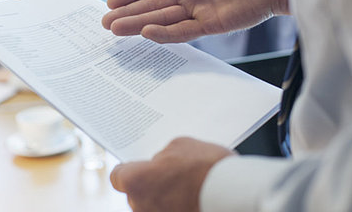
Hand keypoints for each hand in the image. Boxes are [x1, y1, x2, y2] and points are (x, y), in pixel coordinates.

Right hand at [102, 0, 288, 42]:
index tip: (111, 1)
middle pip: (151, 4)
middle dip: (128, 13)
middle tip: (105, 23)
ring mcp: (198, 9)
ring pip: (162, 19)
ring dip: (139, 24)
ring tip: (116, 30)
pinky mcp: (212, 24)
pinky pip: (184, 31)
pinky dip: (165, 32)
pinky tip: (147, 32)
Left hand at [110, 137, 233, 211]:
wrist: (233, 194)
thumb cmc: (205, 167)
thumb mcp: (179, 145)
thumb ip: (162, 156)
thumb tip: (161, 163)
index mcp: (135, 181)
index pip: (118, 177)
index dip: (129, 170)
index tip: (139, 167)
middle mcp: (140, 206)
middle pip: (137, 193)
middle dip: (151, 184)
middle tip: (172, 176)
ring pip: (154, 206)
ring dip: (165, 199)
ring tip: (188, 189)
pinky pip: (169, 211)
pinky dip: (178, 207)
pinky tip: (193, 200)